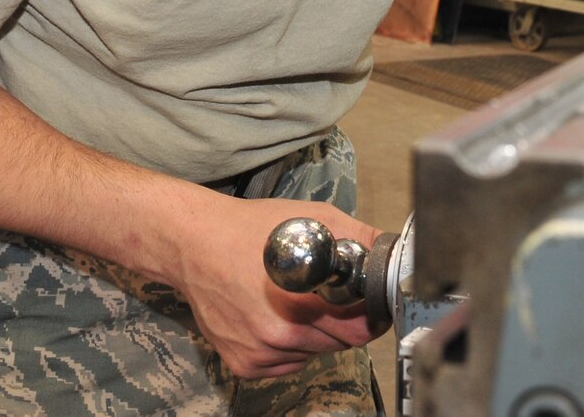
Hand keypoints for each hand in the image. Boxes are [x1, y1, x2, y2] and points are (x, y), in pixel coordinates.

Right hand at [169, 194, 385, 378]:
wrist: (194, 245)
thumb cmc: (250, 229)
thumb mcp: (313, 219)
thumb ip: (358, 237)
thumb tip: (390, 252)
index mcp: (302, 302)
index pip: (359, 330)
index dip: (369, 316)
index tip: (367, 305)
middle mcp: (280, 335)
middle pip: (338, 344)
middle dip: (342, 322)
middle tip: (329, 297)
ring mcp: (260, 353)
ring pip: (311, 354)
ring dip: (314, 335)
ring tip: (296, 302)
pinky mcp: (243, 364)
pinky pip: (285, 363)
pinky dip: (287, 346)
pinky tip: (274, 316)